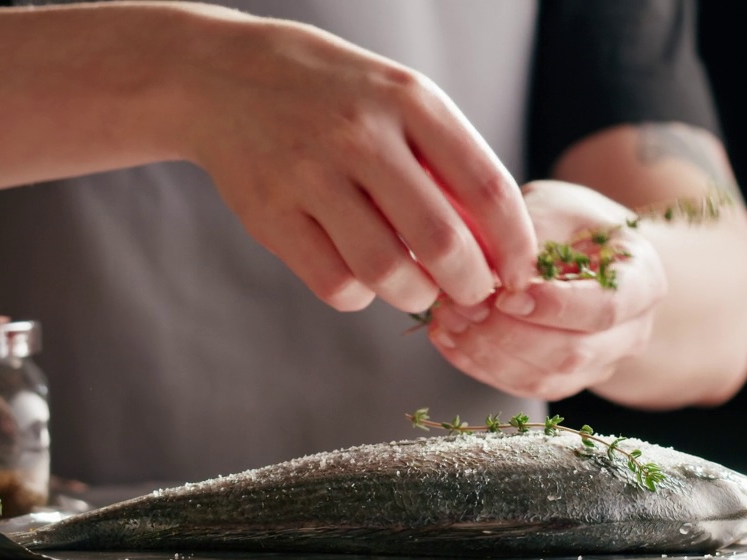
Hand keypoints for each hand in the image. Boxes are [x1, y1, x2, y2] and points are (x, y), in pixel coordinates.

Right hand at [180, 12, 536, 313]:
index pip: (488, 188)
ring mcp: (309, 174)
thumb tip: (498, 247)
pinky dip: (360, 296)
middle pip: (441, 241)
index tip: (522, 275)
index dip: (516, 246)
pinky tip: (361, 276)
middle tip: (472, 293)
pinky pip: (335, 284)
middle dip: (471, 285)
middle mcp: (360, 134)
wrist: (224, 77)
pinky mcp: (269, 214)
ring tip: (417, 287)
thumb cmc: (336, 97)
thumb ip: (448, 163)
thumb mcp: (399, 100)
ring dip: (415, 295)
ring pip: (386, 272)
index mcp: (409, 100)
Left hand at [425, 180, 667, 399]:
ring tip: (448, 318)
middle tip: (462, 306)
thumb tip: (493, 274)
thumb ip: (532, 236)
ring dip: (489, 353)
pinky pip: (522, 386)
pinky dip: (479, 366)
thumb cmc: (569, 223)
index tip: (506, 295)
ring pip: (545, 378)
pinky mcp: (564, 382)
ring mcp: (600, 364)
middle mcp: (631, 332)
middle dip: (509, 334)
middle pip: (573, 352)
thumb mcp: (556, 207)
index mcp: (643, 281)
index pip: (605, 308)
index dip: (554, 308)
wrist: (581, 252)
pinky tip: (448, 337)